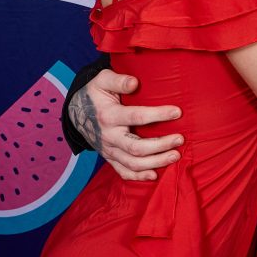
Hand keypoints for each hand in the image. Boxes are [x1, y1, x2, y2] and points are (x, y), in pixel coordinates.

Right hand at [68, 69, 183, 180]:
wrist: (76, 112)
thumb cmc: (96, 93)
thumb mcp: (102, 80)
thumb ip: (118, 80)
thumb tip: (135, 83)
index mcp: (108, 115)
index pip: (136, 117)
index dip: (158, 115)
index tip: (177, 112)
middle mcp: (108, 136)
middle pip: (136, 147)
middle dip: (161, 145)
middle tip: (180, 139)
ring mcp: (108, 150)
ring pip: (133, 163)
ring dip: (156, 162)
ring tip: (176, 156)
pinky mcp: (109, 158)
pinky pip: (123, 172)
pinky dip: (139, 176)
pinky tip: (155, 175)